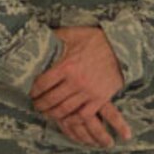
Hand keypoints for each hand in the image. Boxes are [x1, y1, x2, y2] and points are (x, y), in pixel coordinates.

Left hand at [30, 27, 131, 145]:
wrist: (122, 47)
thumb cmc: (96, 40)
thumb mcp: (72, 34)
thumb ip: (54, 37)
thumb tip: (37, 39)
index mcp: (66, 65)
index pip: (42, 84)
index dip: (33, 90)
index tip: (30, 92)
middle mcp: (75, 81)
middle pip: (51, 99)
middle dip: (40, 104)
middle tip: (36, 105)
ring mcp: (88, 92)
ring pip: (64, 110)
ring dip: (52, 114)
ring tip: (47, 112)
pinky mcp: (99, 99)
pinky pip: (82, 115)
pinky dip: (71, 120)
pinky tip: (65, 119)